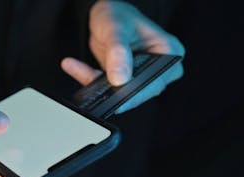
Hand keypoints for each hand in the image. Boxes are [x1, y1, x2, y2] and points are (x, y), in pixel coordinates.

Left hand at [61, 0, 184, 112]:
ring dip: (97, 84)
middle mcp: (160, 67)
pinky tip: (74, 67)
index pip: (156, 81)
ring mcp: (143, 76)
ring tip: (77, 67)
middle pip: (139, 91)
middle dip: (113, 88)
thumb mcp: (116, 28)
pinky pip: (107, 89)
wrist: (105, 16)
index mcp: (169, 52)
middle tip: (91, 78)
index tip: (116, 94)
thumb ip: (118, 52)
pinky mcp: (125, 81)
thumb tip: (120, 78)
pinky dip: (90, 80)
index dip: (136, 92)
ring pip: (120, 93)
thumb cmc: (118, 15)